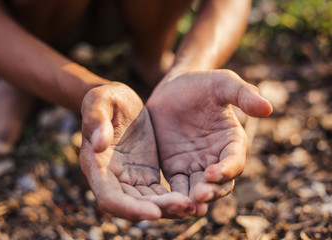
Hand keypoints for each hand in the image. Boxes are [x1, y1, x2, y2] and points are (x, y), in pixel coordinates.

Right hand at [79, 82, 194, 220]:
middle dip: (158, 210)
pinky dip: (172, 199)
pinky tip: (192, 198)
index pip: (109, 197)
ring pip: (148, 203)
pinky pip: (158, 194)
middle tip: (186, 207)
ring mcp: (129, 178)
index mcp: (95, 164)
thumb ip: (96, 118)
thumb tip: (98, 144)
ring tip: (193, 206)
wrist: (121, 102)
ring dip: (169, 208)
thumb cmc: (107, 99)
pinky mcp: (145, 175)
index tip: (154, 213)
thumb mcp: (99, 100)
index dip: (129, 208)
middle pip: (132, 206)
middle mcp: (111, 178)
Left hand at [146, 70, 271, 215]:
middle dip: (211, 191)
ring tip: (187, 206)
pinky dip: (176, 196)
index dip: (226, 169)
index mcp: (231, 141)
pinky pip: (178, 186)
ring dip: (195, 200)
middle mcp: (216, 158)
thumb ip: (243, 94)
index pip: (234, 161)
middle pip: (220, 183)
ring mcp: (195, 165)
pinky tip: (169, 202)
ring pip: (199, 189)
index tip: (211, 171)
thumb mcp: (223, 83)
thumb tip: (268, 108)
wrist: (174, 87)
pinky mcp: (176, 168)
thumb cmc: (202, 84)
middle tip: (199, 195)